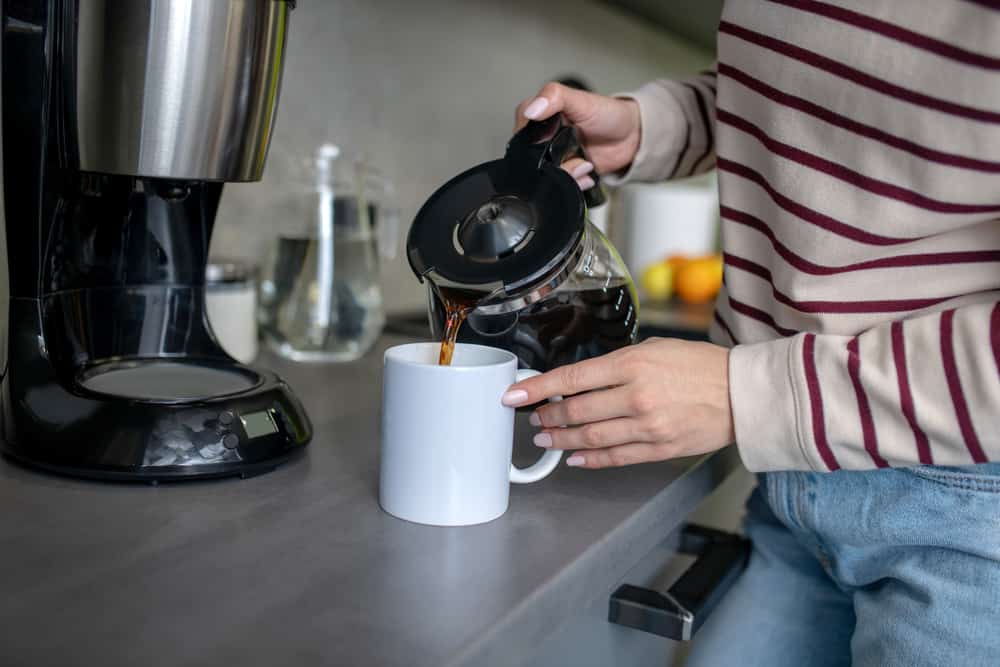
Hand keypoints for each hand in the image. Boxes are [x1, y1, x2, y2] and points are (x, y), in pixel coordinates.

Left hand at [501, 338, 734, 468]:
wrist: (742, 393)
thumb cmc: (700, 366)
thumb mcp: (654, 349)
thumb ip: (616, 365)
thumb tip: (580, 380)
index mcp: (632, 364)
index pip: (571, 378)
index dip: (537, 389)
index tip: (515, 395)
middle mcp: (636, 396)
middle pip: (575, 411)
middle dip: (547, 417)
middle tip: (534, 418)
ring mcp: (648, 426)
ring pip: (590, 438)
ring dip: (562, 440)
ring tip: (546, 439)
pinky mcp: (659, 449)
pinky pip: (615, 457)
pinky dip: (590, 459)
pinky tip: (575, 457)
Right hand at [514, 82, 640, 188]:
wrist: (632, 137)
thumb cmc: (608, 114)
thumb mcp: (580, 99)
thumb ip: (554, 97)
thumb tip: (531, 109)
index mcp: (541, 117)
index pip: (520, 131)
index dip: (531, 142)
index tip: (548, 143)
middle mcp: (544, 139)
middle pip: (532, 161)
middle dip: (553, 165)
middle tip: (574, 157)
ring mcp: (555, 159)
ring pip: (545, 178)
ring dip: (567, 176)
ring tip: (584, 165)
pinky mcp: (567, 174)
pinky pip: (560, 187)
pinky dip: (575, 184)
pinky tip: (586, 174)